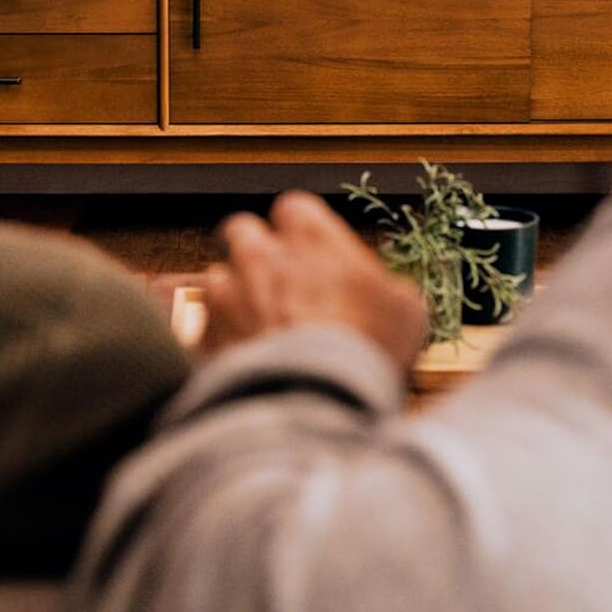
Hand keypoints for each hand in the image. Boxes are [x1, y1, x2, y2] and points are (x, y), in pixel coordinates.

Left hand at [203, 191, 428, 374]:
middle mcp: (260, 253)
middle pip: (242, 231)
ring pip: (218, 278)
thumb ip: (387, 289)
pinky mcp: (205, 335)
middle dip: (255, 251)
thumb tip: (390, 297)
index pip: (295, 208)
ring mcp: (226, 293)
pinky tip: (244, 361)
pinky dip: (220, 340)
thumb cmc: (365, 349)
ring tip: (259, 329)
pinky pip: (206, 328)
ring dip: (233, 296)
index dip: (302, 232)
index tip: (314, 253)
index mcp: (310, 235)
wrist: (314, 403)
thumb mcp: (406, 312)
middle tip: (277, 283)